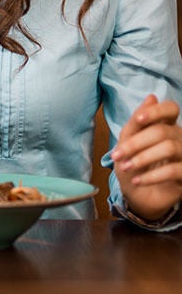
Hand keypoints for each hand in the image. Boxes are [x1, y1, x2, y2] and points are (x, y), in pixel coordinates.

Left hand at [112, 94, 181, 221]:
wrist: (137, 196)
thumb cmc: (132, 165)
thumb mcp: (126, 143)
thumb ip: (135, 123)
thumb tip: (151, 97)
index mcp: (165, 126)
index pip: (171, 109)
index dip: (157, 111)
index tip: (139, 119)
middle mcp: (179, 139)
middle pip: (162, 131)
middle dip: (135, 143)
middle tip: (117, 155)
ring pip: (170, 148)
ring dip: (142, 158)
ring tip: (126, 167)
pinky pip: (174, 170)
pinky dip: (151, 175)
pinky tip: (137, 180)